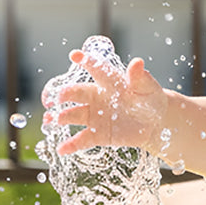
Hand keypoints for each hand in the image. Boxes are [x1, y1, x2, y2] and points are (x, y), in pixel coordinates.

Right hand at [42, 48, 165, 155]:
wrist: (155, 123)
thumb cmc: (150, 99)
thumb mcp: (148, 88)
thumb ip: (140, 77)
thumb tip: (137, 62)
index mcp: (109, 81)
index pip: (96, 69)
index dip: (86, 61)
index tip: (75, 55)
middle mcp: (96, 97)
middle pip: (76, 93)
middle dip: (64, 94)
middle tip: (57, 98)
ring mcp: (94, 116)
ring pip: (72, 115)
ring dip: (60, 117)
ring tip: (51, 120)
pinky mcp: (97, 134)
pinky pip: (81, 139)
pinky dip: (70, 145)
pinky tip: (61, 149)